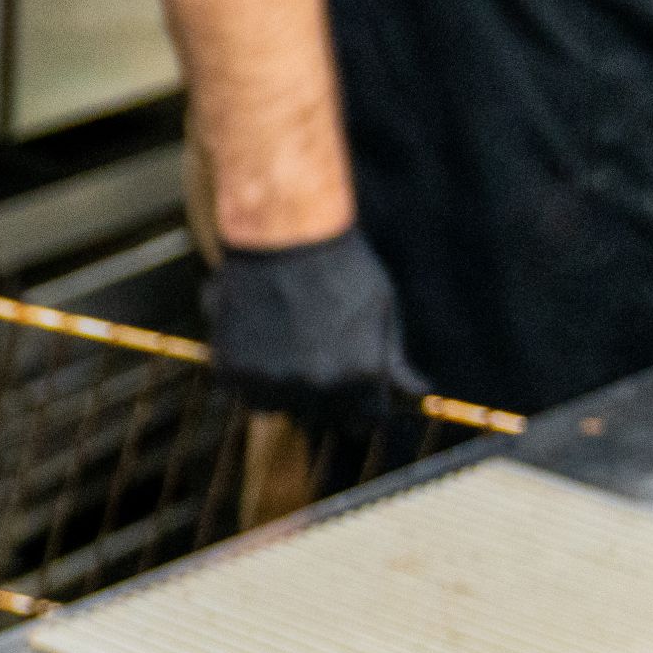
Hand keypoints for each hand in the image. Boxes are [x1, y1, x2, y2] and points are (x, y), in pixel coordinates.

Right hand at [207, 227, 430, 426]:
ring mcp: (272, 381)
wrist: (283, 232)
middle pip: (318, 418)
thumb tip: (419, 394)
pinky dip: (244, 372)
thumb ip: (393, 359)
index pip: (366, 420)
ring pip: (274, 408)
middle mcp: (317, 386)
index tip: (351, 385)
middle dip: (319, 396)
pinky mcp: (233, 371)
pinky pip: (240, 390)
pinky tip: (254, 338)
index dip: (361, 402)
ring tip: (279, 345)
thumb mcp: (381, 310)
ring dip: (277, 388)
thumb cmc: (340, 266)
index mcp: (360, 375)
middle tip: (310, 353)